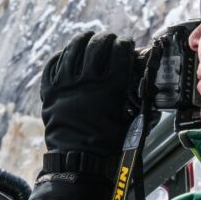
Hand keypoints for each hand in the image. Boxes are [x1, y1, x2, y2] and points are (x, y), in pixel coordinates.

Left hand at [41, 31, 135, 157]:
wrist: (79, 162)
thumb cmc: (108, 146)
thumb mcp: (132, 122)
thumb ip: (140, 102)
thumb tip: (150, 88)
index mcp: (110, 88)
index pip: (119, 52)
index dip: (125, 44)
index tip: (127, 43)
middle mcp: (86, 82)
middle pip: (97, 46)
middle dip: (106, 38)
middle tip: (110, 39)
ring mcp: (65, 85)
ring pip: (73, 50)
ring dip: (83, 40)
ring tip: (89, 37)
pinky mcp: (50, 92)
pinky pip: (52, 65)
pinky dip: (61, 56)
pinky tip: (67, 53)